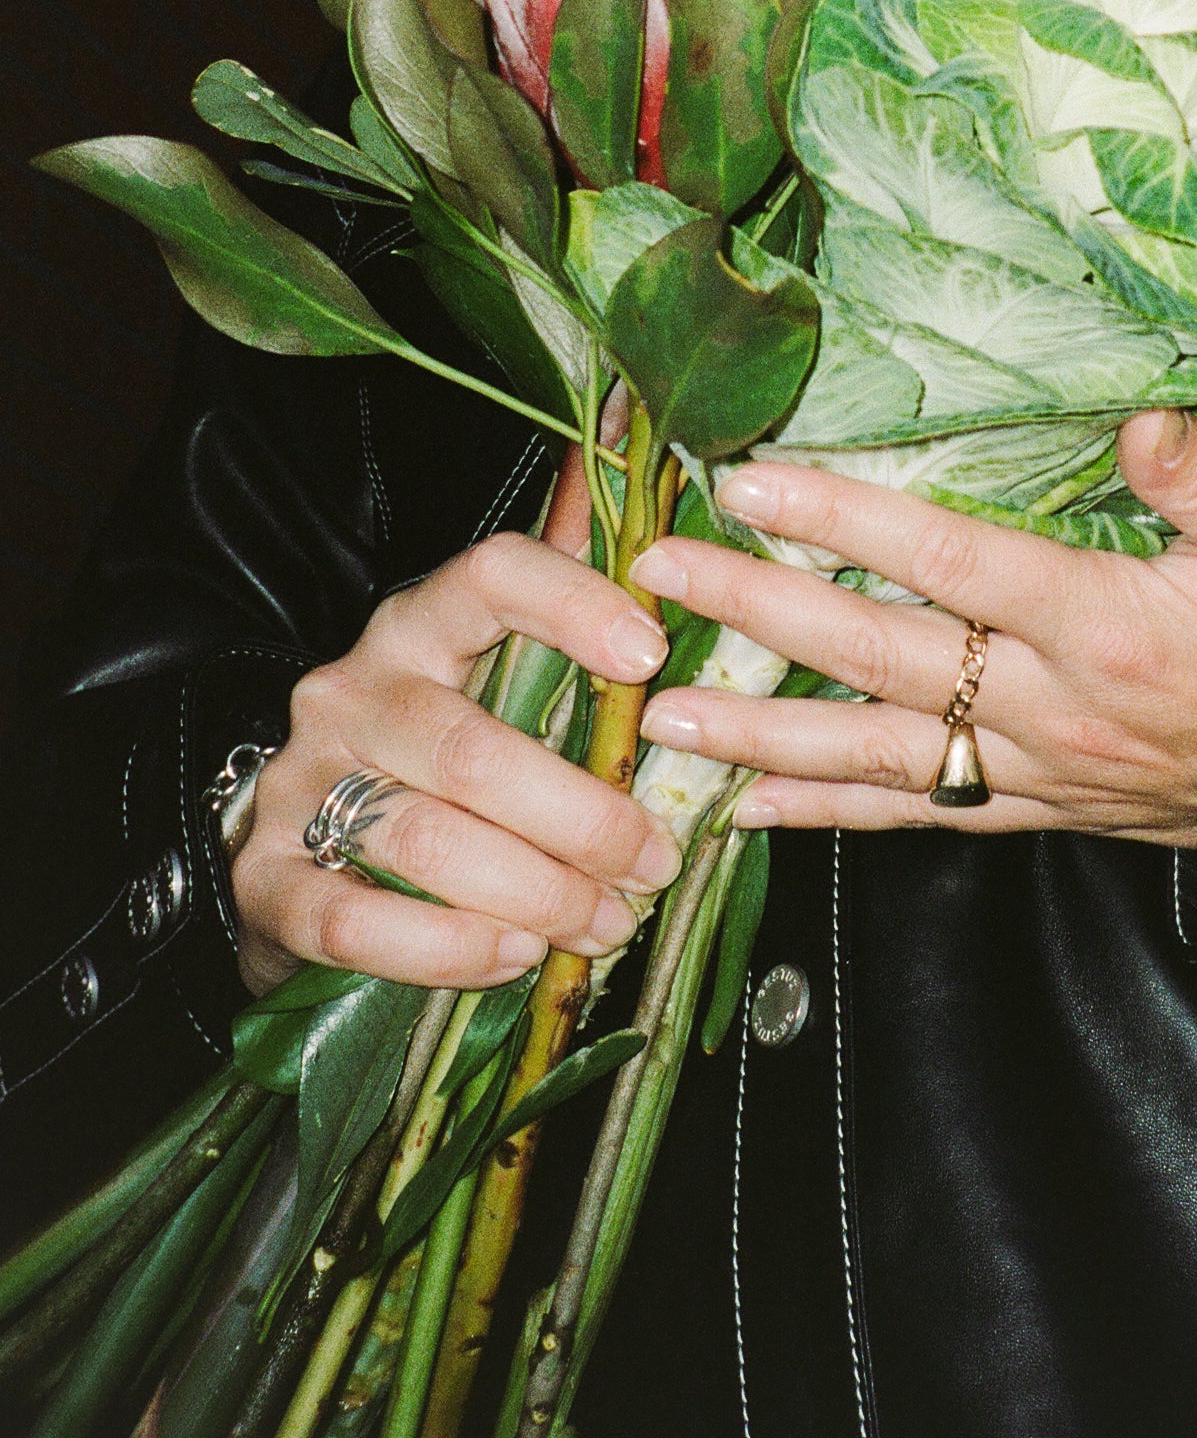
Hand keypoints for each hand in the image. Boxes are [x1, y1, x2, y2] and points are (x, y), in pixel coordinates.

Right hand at [233, 535, 678, 994]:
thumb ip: (558, 626)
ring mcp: (298, 785)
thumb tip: (633, 521)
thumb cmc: (430, 766)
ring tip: (604, 924)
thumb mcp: (491, 688)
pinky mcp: (264, 880)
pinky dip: (449, 948)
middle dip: (582, 820)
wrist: (292, 854)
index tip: (649, 656)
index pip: (488, 575)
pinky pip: (357, 920)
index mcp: (416, 630)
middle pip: (471, 751)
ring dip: (534, 894)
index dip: (570, 605)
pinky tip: (516, 955)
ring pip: (426, 840)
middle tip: (652, 866)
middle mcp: (350, 693)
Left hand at [632, 413, 1196, 845]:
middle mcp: (1059, 707)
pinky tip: (755, 808)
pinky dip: (834, 813)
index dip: (842, 521)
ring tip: (656, 720)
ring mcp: (1048, 770)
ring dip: (761, 733)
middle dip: (757, 613)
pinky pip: (924, 816)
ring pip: (878, 756)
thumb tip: (1139, 419)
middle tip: (656, 576)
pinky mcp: (1054, 809)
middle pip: (880, 656)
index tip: (749, 485)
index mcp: (1107, 623)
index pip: (948, 562)